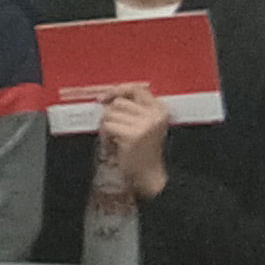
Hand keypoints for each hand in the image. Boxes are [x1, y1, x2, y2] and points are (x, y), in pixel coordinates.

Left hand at [98, 82, 170, 203]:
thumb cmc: (143, 151)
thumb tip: (106, 98)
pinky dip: (105, 136)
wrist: (149, 175)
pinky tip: (113, 145)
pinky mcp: (133, 135)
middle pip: (119, 102)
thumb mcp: (144, 124)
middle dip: (110, 115)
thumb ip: (131, 109)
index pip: (136, 89)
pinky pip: (107, 126)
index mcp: (160, 109)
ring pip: (110, 114)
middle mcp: (155, 114)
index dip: (118, 91)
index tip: (104, 98)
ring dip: (107, 127)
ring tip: (115, 140)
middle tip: (113, 130)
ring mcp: (145, 124)